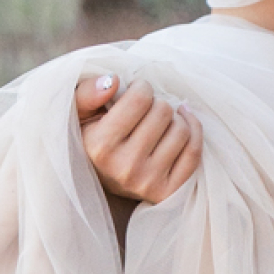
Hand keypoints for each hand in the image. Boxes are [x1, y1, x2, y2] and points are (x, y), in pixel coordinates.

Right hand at [75, 71, 202, 205]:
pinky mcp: (167, 192)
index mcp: (100, 146)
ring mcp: (148, 182)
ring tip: (159, 121)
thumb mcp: (79, 114)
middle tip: (146, 110)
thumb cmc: (91, 137)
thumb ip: (88, 93)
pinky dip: (193, 131)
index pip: (140, 98)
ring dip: (174, 118)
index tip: (136, 92)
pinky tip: (181, 123)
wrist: (99, 178)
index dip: (141, 88)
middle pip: (163, 111)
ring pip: (181, 130)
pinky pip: (193, 152)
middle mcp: (125, 168)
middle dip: (156, 103)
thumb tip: (113, 81)